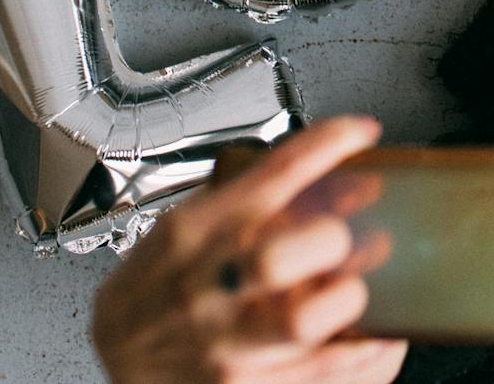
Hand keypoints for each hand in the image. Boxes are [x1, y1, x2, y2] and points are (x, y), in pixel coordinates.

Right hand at [90, 115, 410, 382]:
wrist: (116, 354)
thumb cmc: (155, 285)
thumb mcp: (185, 224)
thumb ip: (247, 198)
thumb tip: (333, 176)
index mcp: (194, 232)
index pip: (269, 174)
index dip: (326, 145)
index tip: (359, 133)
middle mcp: (207, 287)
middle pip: (280, 253)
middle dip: (331, 238)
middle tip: (347, 238)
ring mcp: (225, 344)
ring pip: (305, 321)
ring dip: (350, 300)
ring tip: (358, 290)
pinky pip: (323, 375)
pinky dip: (365, 354)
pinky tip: (377, 335)